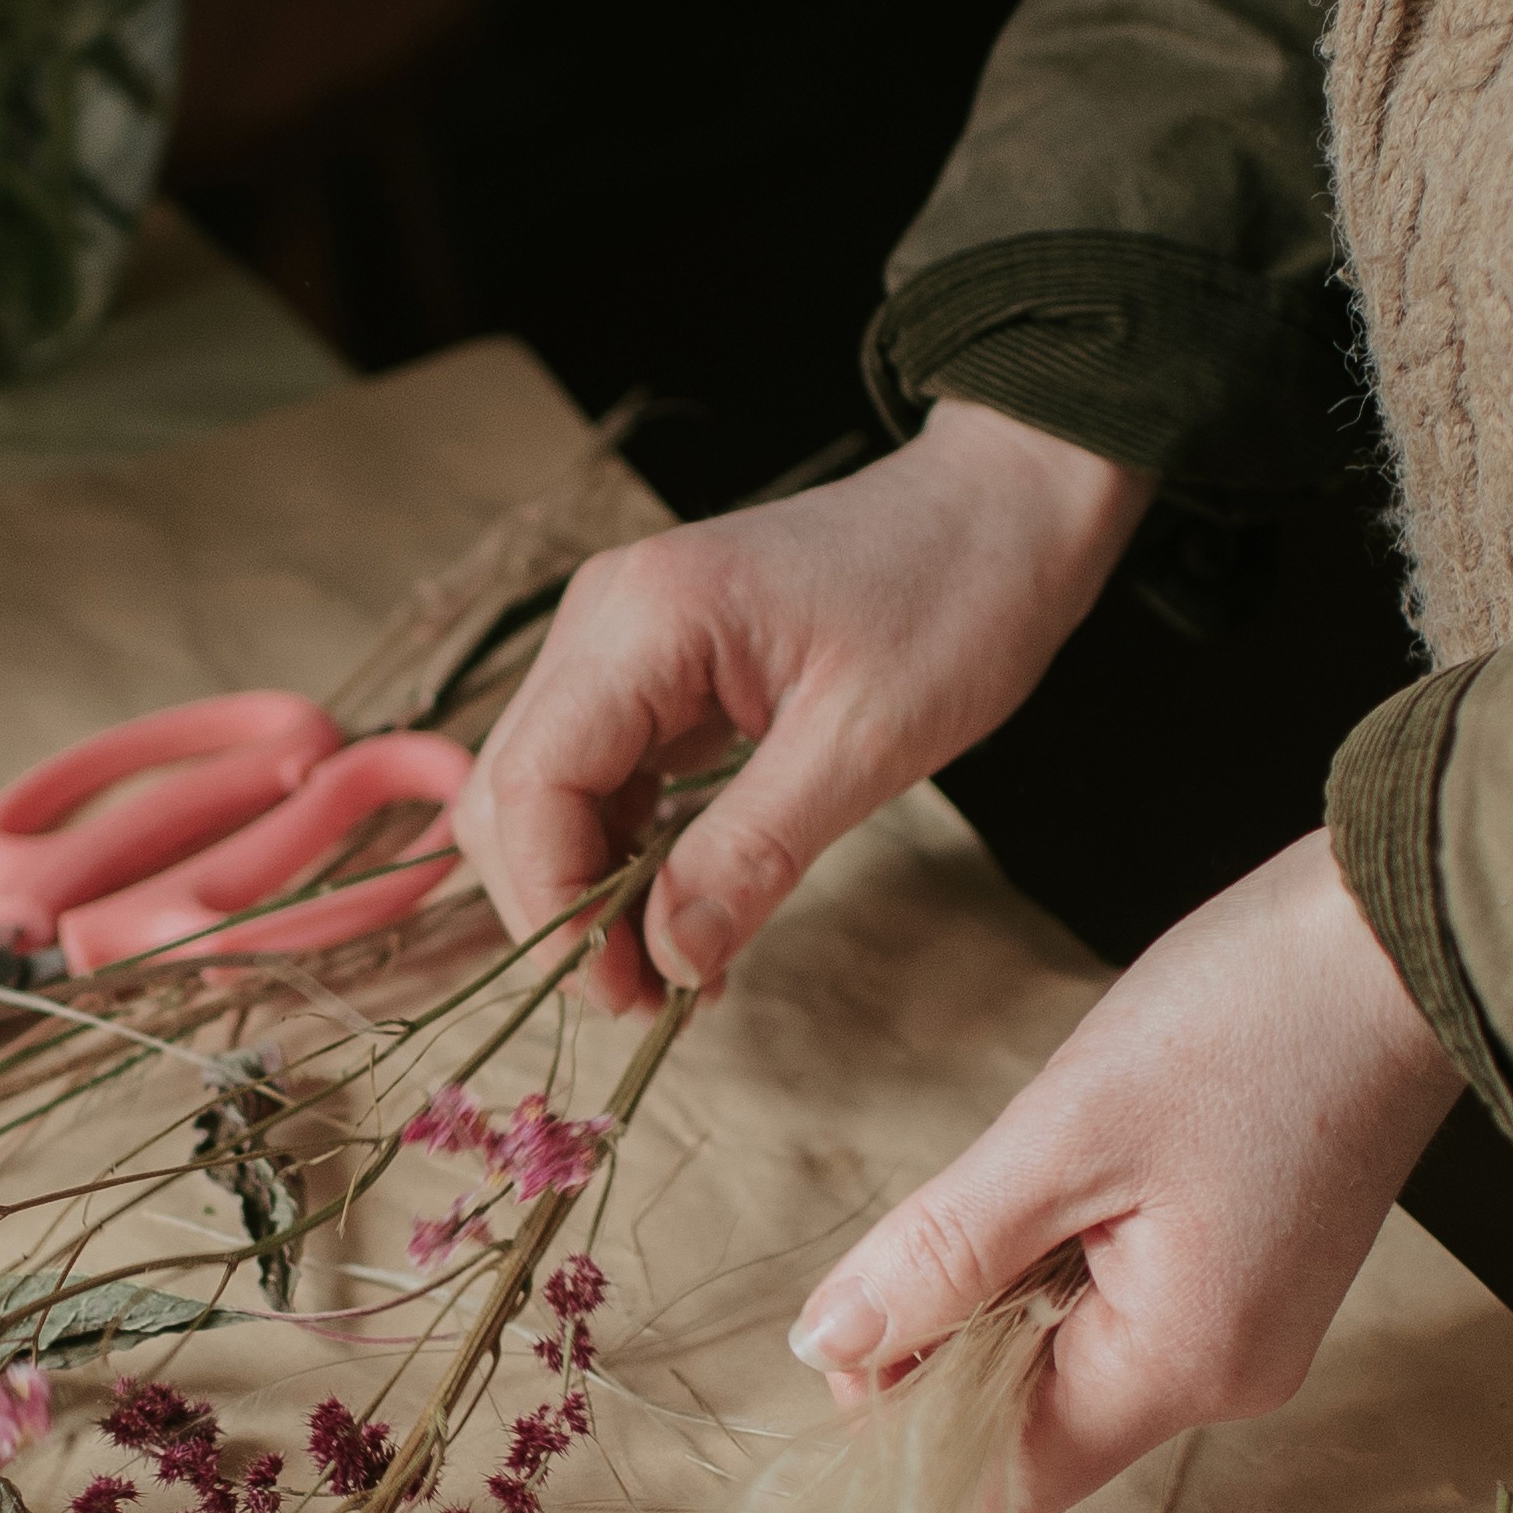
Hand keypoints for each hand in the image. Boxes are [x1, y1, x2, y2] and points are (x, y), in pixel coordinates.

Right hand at [454, 401, 1153, 1011]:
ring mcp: (621, 641)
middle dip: (560, 909)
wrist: (1000, 512)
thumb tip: (669, 959)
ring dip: (587, 891)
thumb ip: (755, 852)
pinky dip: (625, 856)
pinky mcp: (654, 671)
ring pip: (544, 793)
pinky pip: (600, 779)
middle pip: (512, 792)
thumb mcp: (865, 743)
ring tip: (674, 971)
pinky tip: (686, 912)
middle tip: (648, 1000)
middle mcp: (604, 618)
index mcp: (643, 616)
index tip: (623, 992)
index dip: (554, 904)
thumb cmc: (953, 601)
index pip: (530, 781)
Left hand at [791, 832, 1469, 1512]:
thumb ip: (941, 1255)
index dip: (913, 1420)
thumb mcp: (1061, 1135)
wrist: (1403, 936)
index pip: (1008, 1482)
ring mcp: (1255, 1329)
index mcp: (1181, 1366)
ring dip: (1018, 1288)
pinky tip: (1091, 1165)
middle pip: (1040, 1424)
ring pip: (1079, 1360)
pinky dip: (1077, 1256)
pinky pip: (1132, 1308)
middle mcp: (1229, 1377)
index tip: (873, 1309)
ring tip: (1042, 1168)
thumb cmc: (1248, 1019)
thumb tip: (830, 1346)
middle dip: (963, 1339)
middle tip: (956, 1212)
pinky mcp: (1262, 1275)